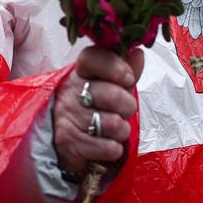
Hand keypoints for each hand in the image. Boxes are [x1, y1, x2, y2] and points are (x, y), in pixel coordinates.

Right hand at [53, 46, 144, 181]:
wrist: (64, 146)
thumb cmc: (92, 112)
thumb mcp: (108, 88)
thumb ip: (124, 72)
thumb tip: (138, 53)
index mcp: (79, 73)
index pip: (92, 57)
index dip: (115, 66)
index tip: (127, 78)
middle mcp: (69, 92)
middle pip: (112, 94)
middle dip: (127, 107)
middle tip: (122, 112)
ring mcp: (67, 117)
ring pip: (113, 124)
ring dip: (121, 131)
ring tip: (113, 131)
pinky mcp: (69, 143)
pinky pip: (108, 147)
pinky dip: (114, 150)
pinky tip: (106, 146)